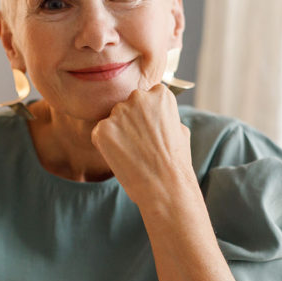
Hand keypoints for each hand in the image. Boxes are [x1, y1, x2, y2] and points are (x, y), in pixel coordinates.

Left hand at [90, 84, 195, 206]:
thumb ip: (164, 116)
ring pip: (113, 120)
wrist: (166, 186)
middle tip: (139, 144)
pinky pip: (100, 134)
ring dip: (118, 134)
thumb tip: (155, 115)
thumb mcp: (180, 130)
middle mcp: (138, 97)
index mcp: (160, 94)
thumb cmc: (176, 163)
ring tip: (133, 154)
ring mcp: (119, 112)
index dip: (146, 116)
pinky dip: (106, 146)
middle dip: (130, 122)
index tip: (150, 131)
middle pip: (127, 106)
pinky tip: (122, 158)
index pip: (145, 97)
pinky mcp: (103, 128)